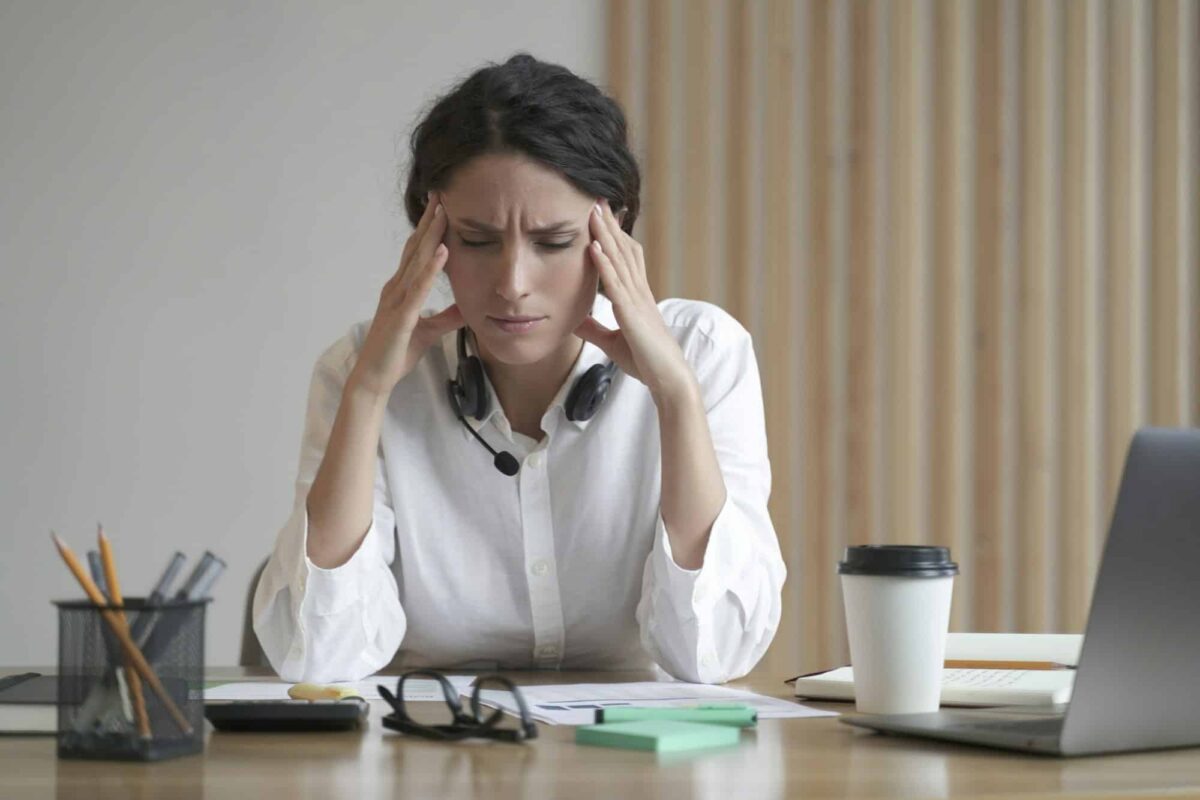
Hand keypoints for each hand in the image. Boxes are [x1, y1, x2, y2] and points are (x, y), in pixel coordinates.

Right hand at [351, 192, 463, 397]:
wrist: (375, 378)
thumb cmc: (396, 353)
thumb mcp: (429, 331)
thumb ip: (447, 317)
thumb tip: (467, 306)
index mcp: (401, 289)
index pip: (417, 252)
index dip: (429, 229)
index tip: (442, 206)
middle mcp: (396, 288)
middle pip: (415, 248)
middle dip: (429, 221)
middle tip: (441, 194)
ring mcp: (396, 300)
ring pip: (416, 261)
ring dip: (430, 236)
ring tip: (443, 212)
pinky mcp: (401, 316)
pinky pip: (417, 288)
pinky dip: (430, 269)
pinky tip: (442, 253)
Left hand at [575, 199, 694, 400]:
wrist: (668, 378)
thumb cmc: (646, 362)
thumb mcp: (613, 342)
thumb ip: (594, 328)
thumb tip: (574, 318)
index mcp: (637, 297)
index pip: (626, 258)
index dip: (615, 235)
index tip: (602, 215)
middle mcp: (639, 292)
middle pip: (623, 250)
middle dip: (609, 224)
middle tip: (597, 199)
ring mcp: (637, 300)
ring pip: (620, 259)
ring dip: (606, 234)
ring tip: (593, 210)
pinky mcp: (632, 313)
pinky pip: (616, 283)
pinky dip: (604, 263)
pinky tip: (594, 246)